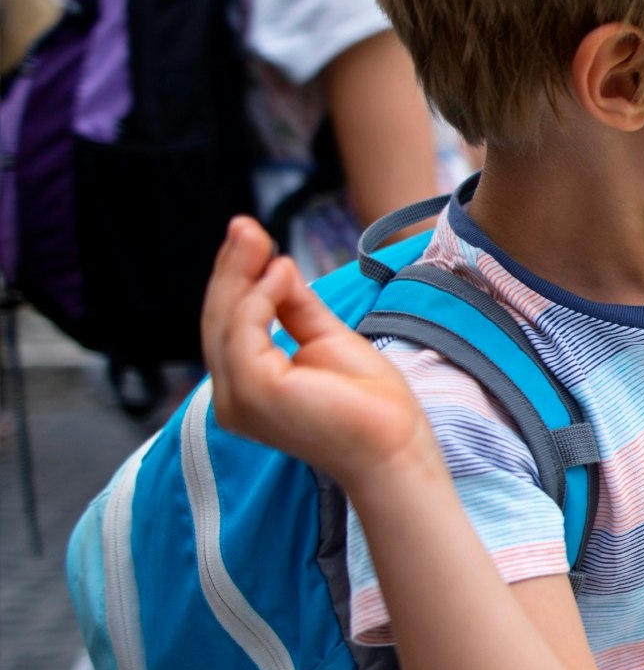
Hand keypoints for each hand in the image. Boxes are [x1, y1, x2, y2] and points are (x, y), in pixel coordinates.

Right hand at [201, 217, 431, 487]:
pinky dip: (259, 297)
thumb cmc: (371, 403)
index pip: (230, 325)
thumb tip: (274, 265)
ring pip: (226, 322)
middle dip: (231, 268)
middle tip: (244, 225)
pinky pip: (244, 332)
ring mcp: (238, 398)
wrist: (397, 444)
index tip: (250, 235)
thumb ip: (294, 307)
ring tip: (257, 237)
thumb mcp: (326, 339)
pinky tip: (281, 272)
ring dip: (240, 273)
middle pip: (220, 320)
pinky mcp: (253, 392)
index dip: (235, 279)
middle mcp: (231, 397)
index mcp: (245, 387)